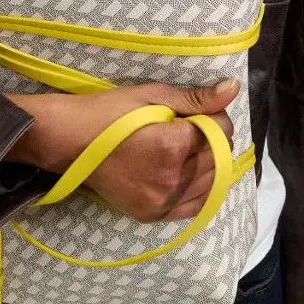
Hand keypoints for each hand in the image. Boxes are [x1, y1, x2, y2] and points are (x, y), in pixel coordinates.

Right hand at [2, 78, 240, 221]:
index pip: (220, 131)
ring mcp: (162, 201)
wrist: (70, 142)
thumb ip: (195, 98)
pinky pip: (193, 207)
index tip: (195, 112)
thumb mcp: (152, 96)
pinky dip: (198, 190)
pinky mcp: (152, 214)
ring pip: (210, 183)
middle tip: (186, 128)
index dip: (214, 117)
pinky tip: (185, 174)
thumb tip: (233, 89)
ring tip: (184, 149)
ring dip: (206, 164)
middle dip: (211, 139)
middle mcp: (171, 178)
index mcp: (172, 145)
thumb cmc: (108, 112)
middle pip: (217, 157)